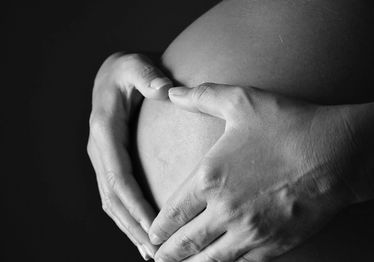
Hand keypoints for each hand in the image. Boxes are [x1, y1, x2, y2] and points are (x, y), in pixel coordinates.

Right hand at [87, 53, 171, 259]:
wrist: (116, 74)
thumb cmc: (129, 70)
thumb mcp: (137, 66)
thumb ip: (148, 76)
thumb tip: (165, 90)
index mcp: (105, 131)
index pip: (119, 177)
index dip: (136, 206)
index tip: (155, 229)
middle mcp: (99, 149)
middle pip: (114, 199)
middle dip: (134, 227)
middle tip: (156, 253)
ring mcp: (102, 158)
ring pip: (112, 203)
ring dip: (129, 229)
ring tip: (150, 254)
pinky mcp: (110, 162)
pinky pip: (116, 196)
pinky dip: (127, 217)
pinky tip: (142, 233)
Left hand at [149, 83, 367, 261]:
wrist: (339, 154)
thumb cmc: (290, 126)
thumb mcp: (241, 101)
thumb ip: (201, 97)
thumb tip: (171, 92)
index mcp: (209, 179)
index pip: (172, 215)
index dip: (157, 228)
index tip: (151, 235)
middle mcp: (224, 212)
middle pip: (185, 244)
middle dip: (166, 254)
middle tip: (157, 258)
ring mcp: (250, 233)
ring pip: (209, 261)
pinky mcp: (274, 246)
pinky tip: (220, 261)